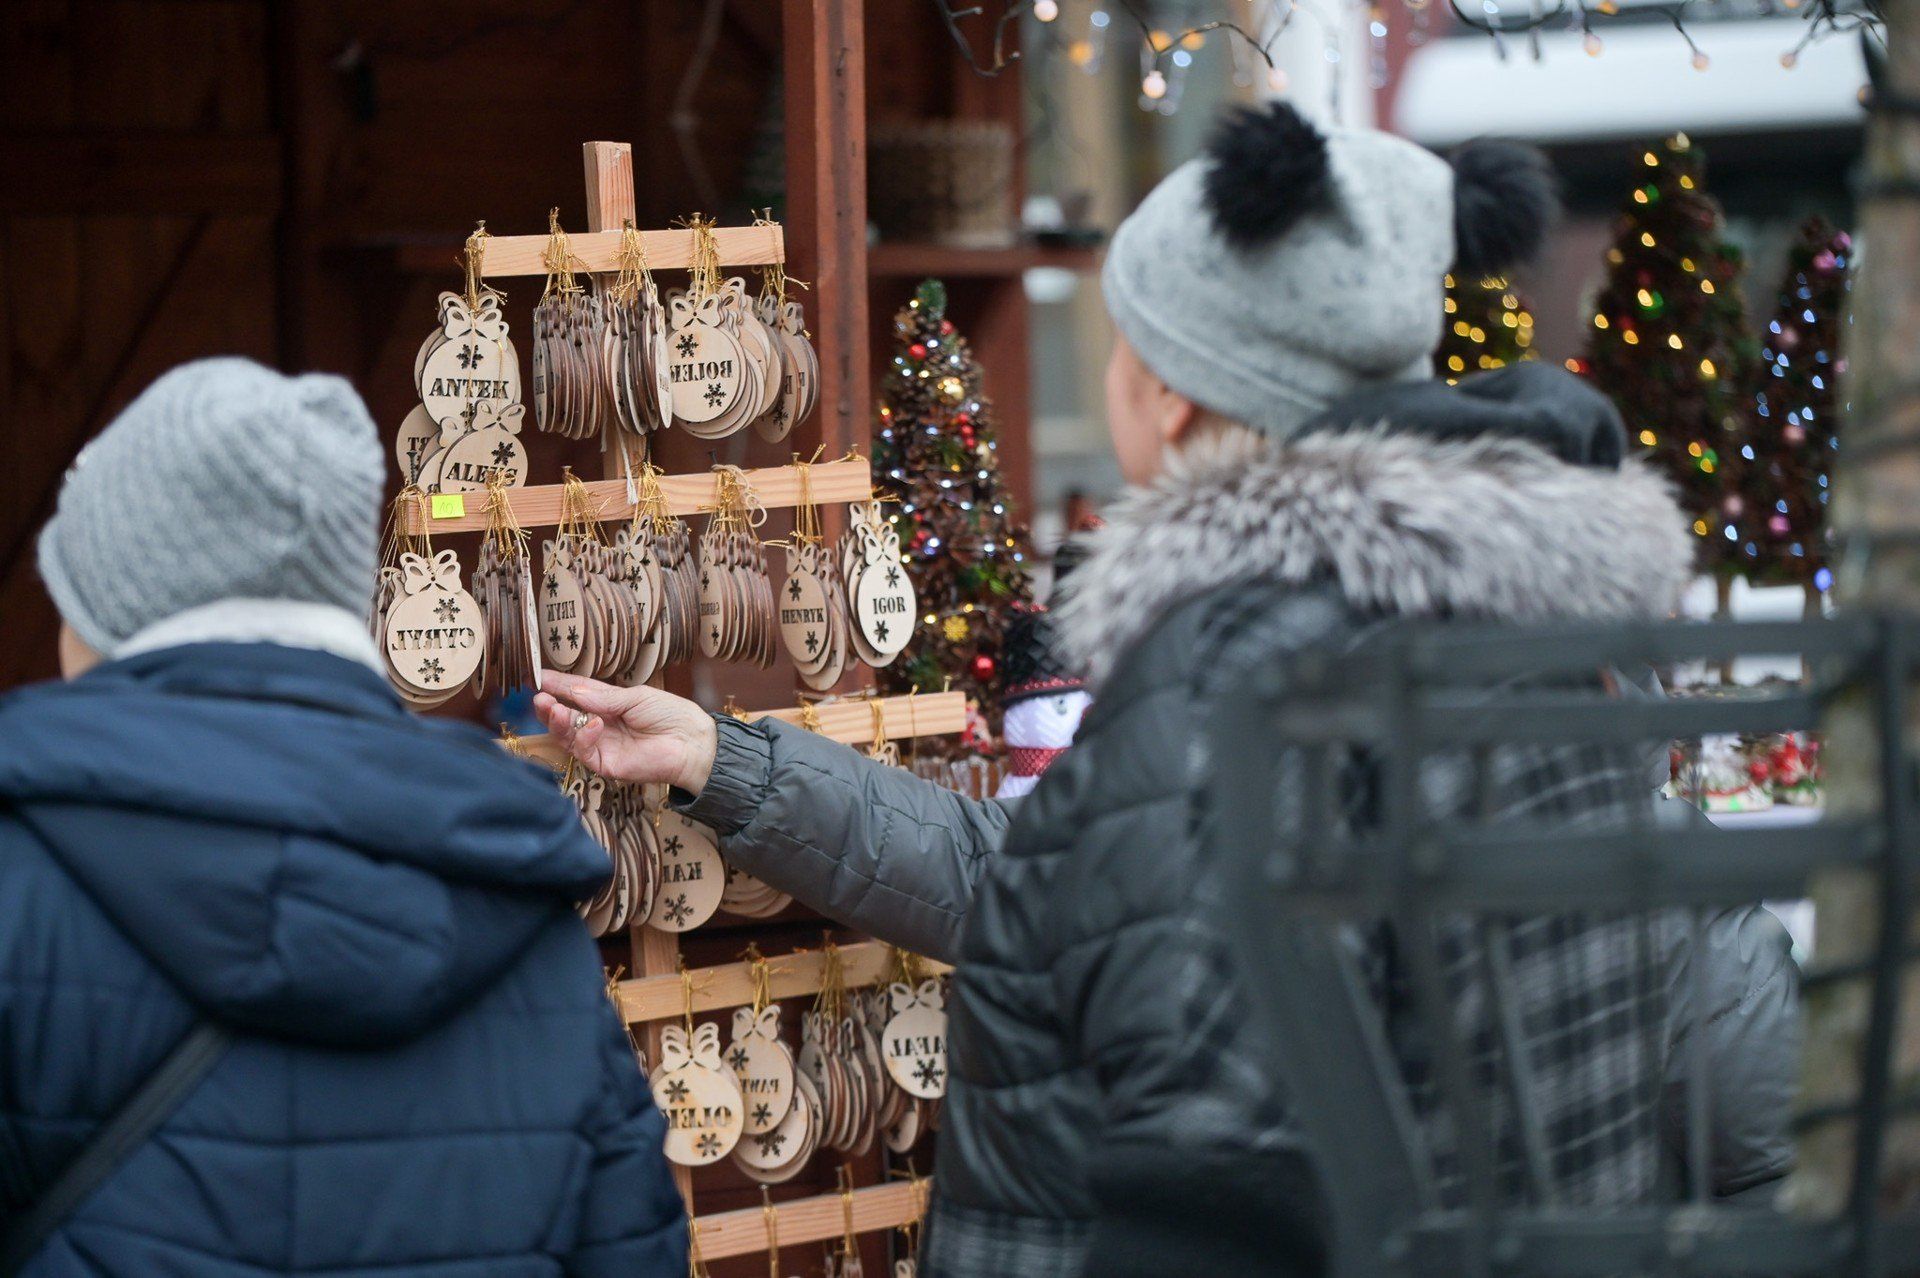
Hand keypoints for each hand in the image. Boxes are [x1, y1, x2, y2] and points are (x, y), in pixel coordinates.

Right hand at [532, 673, 718, 795]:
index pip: (575, 693)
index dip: (556, 685)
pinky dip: (584, 737)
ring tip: (552, 708)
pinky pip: (584, 751)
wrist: (691, 742)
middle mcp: (599, 724)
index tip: (535, 676)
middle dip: (549, 706)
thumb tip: (573, 692)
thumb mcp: (635, 698)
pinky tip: (595, 725)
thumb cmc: (670, 715)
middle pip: (565, 716)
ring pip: (567, 735)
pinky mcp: (605, 764)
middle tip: (539, 696)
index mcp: (607, 703)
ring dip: (558, 721)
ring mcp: (600, 745)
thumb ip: (603, 697)